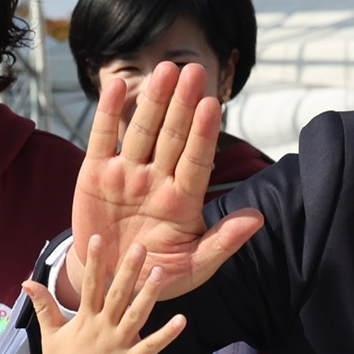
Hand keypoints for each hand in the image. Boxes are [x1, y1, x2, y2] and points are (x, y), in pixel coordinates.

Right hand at [22, 241, 185, 353]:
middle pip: (117, 294)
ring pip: (136, 315)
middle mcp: (101, 329)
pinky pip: (152, 346)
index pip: (90, 284)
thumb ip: (43, 306)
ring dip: (149, 294)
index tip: (98, 238)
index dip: (95, 261)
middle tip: (140, 246)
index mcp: (84, 320)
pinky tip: (182, 319)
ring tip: (161, 272)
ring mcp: (117, 346)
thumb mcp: (49, 334)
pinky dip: (167, 334)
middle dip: (128, 269)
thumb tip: (27, 281)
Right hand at [62, 63, 261, 307]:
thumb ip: (222, 242)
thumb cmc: (157, 276)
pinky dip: (107, 114)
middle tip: (194, 70)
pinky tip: (116, 86)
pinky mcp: (96, 174)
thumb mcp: (193, 266)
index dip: (203, 134)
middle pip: (172, 136)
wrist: (111, 283)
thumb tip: (257, 219)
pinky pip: (102, 139)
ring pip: (142, 131)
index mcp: (183, 200)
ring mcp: (127, 174)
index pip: (197, 160)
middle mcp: (157, 180)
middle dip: (183, 104)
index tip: (212, 105)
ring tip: (165, 70)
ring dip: (153, 100)